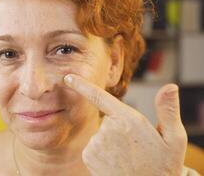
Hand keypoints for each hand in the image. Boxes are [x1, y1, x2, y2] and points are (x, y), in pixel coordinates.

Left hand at [64, 74, 186, 175]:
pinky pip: (94, 147)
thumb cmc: (162, 166)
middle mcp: (107, 130)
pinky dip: (103, 152)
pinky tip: (116, 162)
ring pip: (101, 134)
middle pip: (108, 120)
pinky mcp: (88, 157)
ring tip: (127, 157)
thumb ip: (169, 110)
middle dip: (119, 128)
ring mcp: (95, 145)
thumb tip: (170, 86)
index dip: (82, 85)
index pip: (99, 96)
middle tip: (136, 146)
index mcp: (127, 120)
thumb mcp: (174, 139)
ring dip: (111, 142)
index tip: (68, 77)